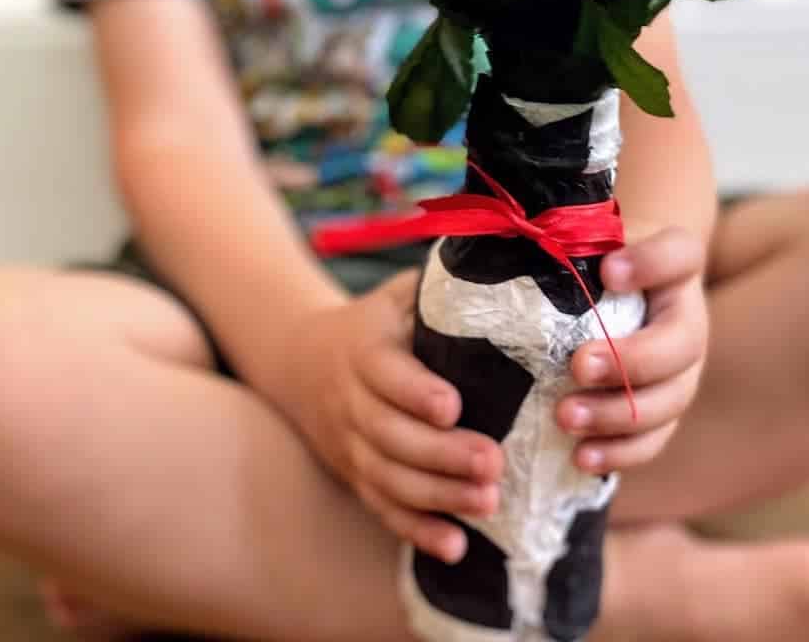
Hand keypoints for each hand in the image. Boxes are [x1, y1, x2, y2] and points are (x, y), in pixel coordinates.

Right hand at [291, 270, 504, 563]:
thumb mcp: (397, 294)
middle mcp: (350, 401)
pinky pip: (382, 509)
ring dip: (437, 498)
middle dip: (441, 454)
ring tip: (489, 503)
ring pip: (388, 478)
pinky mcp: (355, 477)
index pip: (384, 373)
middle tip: (494, 463)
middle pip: (389, 435)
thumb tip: (506, 260)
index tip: (454, 405)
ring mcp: (349, 445)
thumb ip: (440, 287)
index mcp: (362, 349)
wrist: (302, 361)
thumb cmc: (376, 321)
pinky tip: (455, 548)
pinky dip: (416, 532)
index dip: (415, 391)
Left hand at [558, 227, 708, 472]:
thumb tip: (584, 268)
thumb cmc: (602, 260)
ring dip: (616, 416)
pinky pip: (652, 441)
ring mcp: (683, 373)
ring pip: (666, 403)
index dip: (648, 264)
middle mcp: (690, 322)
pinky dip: (618, 453)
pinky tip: (581, 457)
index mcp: (678, 267)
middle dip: (627, 363)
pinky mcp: (662, 412)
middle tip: (577, 366)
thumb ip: (586, 243)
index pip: (678, 255)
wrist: (620, 285)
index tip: (608, 271)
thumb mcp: (597, 238)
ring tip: (566, 417)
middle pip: (677, 349)